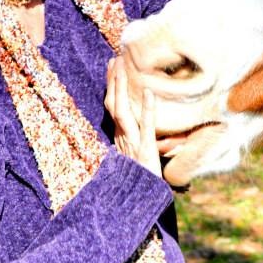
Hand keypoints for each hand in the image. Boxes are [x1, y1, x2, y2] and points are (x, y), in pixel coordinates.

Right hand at [105, 56, 161, 177]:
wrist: (141, 201)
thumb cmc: (140, 181)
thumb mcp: (135, 158)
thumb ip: (132, 142)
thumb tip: (132, 129)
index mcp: (120, 138)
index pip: (112, 108)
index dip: (111, 87)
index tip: (112, 68)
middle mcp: (122, 138)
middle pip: (113, 105)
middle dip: (113, 81)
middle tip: (114, 60)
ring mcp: (132, 143)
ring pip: (122, 112)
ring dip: (123, 89)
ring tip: (123, 68)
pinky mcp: (146, 150)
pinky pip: (146, 127)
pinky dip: (147, 109)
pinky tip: (151, 93)